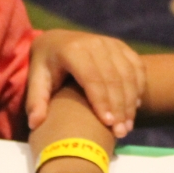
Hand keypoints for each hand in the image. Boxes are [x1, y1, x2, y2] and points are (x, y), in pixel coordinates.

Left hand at [27, 30, 144, 138]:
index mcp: (72, 50)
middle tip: (121, 132)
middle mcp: (94, 43)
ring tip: (128, 126)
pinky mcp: (121, 46)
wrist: (58, 40)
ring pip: (128, 74)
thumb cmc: (46, 65)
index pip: (91, 77)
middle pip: (113, 78)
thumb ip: (36, 101)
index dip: (101, 101)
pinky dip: (139, 87)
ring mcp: (110, 43)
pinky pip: (136, 67)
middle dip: (119, 107)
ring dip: (131, 101)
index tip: (107, 123)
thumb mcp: (36, 79)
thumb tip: (35, 124)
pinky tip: (136, 107)